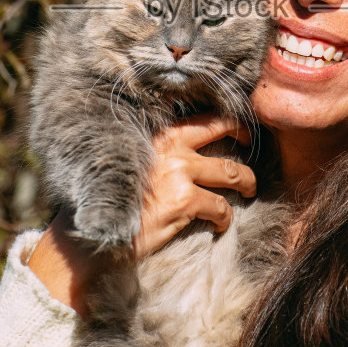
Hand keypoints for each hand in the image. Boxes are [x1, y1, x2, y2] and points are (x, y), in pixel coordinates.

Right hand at [27, 114, 255, 314]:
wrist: (96, 230)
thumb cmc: (111, 199)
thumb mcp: (132, 164)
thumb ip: (158, 155)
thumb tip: (184, 156)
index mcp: (157, 134)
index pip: (202, 116)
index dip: (227, 119)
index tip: (238, 128)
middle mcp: (171, 147)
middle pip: (223, 131)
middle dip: (244, 139)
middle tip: (251, 150)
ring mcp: (180, 173)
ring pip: (231, 172)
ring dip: (246, 182)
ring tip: (248, 190)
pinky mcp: (185, 201)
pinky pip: (221, 207)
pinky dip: (225, 218)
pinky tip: (220, 224)